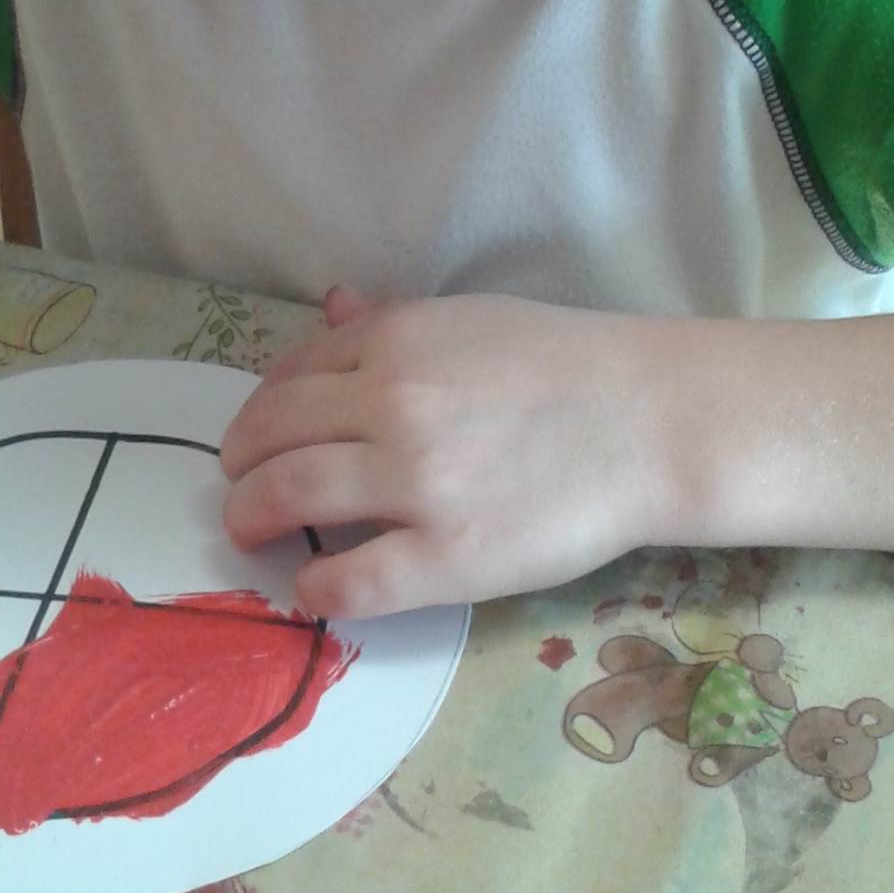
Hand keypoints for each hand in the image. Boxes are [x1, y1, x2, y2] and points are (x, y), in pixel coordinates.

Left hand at [220, 286, 682, 619]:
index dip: (262, 411)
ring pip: (287, 498)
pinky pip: (347, 582)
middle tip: (240, 490)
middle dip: (241, 467)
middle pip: (271, 437)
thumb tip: (330, 304)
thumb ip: (393, 321)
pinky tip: (312, 588)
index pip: (290, 376)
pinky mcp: (448, 557)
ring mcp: (416, 482)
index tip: (260, 436)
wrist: (653, 421)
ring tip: (254, 533)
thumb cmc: (570, 366)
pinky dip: (313, 588)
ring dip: (252, 519)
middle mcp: (390, 402)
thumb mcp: (471, 321)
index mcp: (394, 340)